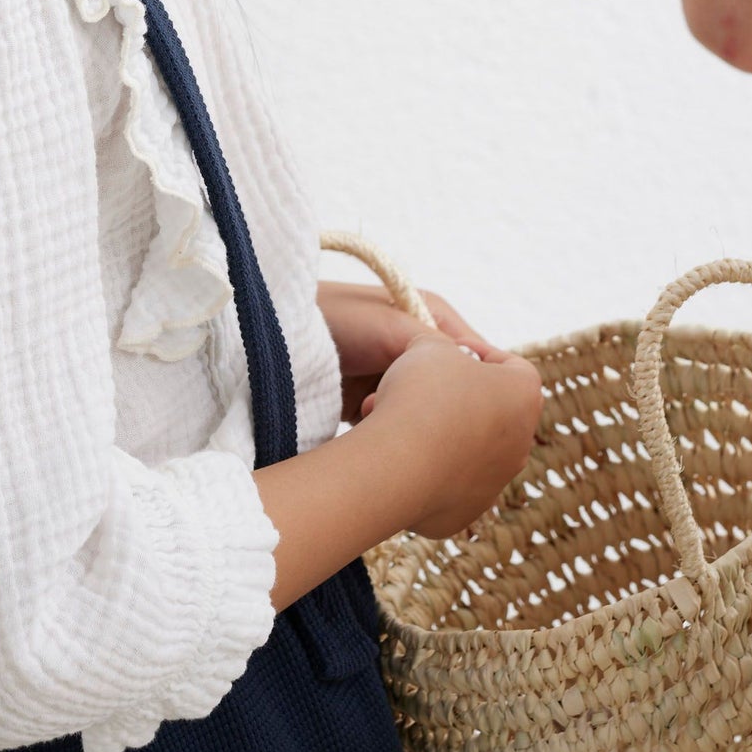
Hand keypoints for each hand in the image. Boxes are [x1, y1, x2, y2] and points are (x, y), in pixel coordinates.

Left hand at [318, 277, 504, 421]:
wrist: (271, 340)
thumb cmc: (330, 317)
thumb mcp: (392, 326)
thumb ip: (439, 347)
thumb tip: (480, 378)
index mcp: (432, 318)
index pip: (478, 356)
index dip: (480, 383)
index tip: (469, 407)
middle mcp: (419, 349)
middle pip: (454, 390)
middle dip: (440, 407)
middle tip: (413, 411)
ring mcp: (395, 378)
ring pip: (426, 413)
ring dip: (410, 421)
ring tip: (378, 412)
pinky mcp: (372, 406)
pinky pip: (398, 427)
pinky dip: (389, 433)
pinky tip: (371, 428)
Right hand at [357, 332, 540, 539]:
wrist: (400, 464)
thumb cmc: (422, 395)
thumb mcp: (428, 345)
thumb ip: (440, 346)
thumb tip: (435, 356)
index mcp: (524, 395)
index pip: (509, 365)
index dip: (475, 352)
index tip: (446, 351)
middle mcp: (520, 442)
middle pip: (487, 410)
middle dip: (451, 396)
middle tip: (415, 388)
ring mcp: (495, 482)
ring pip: (464, 449)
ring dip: (435, 434)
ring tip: (394, 422)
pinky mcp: (466, 512)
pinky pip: (444, 483)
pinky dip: (423, 469)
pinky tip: (395, 457)